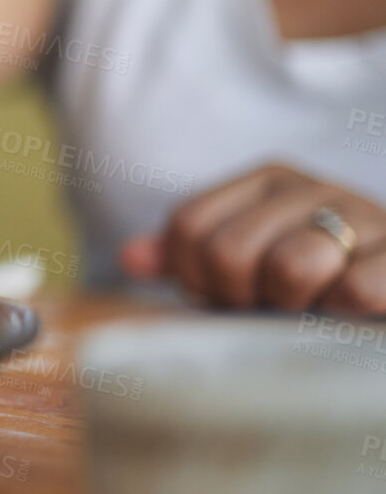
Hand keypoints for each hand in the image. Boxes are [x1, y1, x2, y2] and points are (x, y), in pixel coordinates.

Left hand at [121, 163, 385, 313]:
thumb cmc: (313, 287)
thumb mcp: (245, 268)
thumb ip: (187, 258)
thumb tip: (132, 258)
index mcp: (266, 181)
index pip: (187, 227)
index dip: (197, 277)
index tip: (230, 293)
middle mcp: (312, 186)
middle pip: (228, 251)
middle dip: (243, 296)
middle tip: (273, 305)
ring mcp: (363, 215)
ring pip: (292, 266)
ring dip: (295, 304)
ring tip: (312, 307)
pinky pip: (357, 288)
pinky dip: (345, 311)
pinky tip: (350, 312)